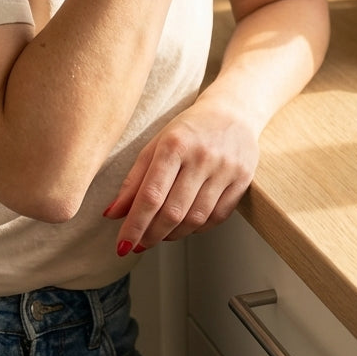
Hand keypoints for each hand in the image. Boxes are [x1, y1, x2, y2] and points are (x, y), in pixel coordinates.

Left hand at [103, 97, 259, 255]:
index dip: (134, 226)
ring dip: (173, 235)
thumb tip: (113, 214)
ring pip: (195, 218)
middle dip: (151, 235)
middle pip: (173, 212)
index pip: (151, 195)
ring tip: (161, 234)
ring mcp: (226, 168)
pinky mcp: (243, 179)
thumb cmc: (190, 129)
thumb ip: (134, 180)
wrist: (234, 111)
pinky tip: (187, 225)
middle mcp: (202, 156)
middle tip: (139, 244)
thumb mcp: (157, 144)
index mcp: (175, 144)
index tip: (122, 245)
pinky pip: (218, 216)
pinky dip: (198, 228)